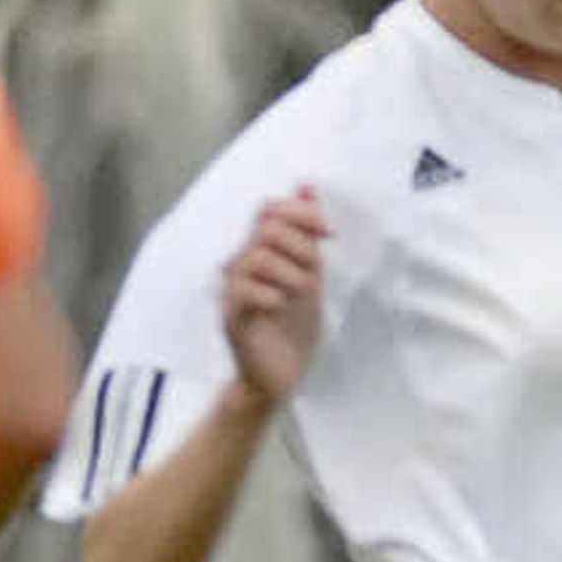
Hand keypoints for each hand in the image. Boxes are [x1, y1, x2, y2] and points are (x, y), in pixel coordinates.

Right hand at [220, 189, 330, 404]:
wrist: (282, 376)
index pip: (269, 209)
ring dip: (292, 273)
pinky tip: (282, 307)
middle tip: (315, 273)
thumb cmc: (294, 326)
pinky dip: (272, 295)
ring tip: (301, 295)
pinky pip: (244, 291)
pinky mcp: (231, 317)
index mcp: (261, 251)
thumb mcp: (310, 273)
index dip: (301, 212)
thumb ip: (307, 233)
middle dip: (302, 246)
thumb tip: (307, 185)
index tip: (330, 234)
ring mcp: (233, 290)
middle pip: (267, 229)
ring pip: (258, 257)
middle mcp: (242, 265)